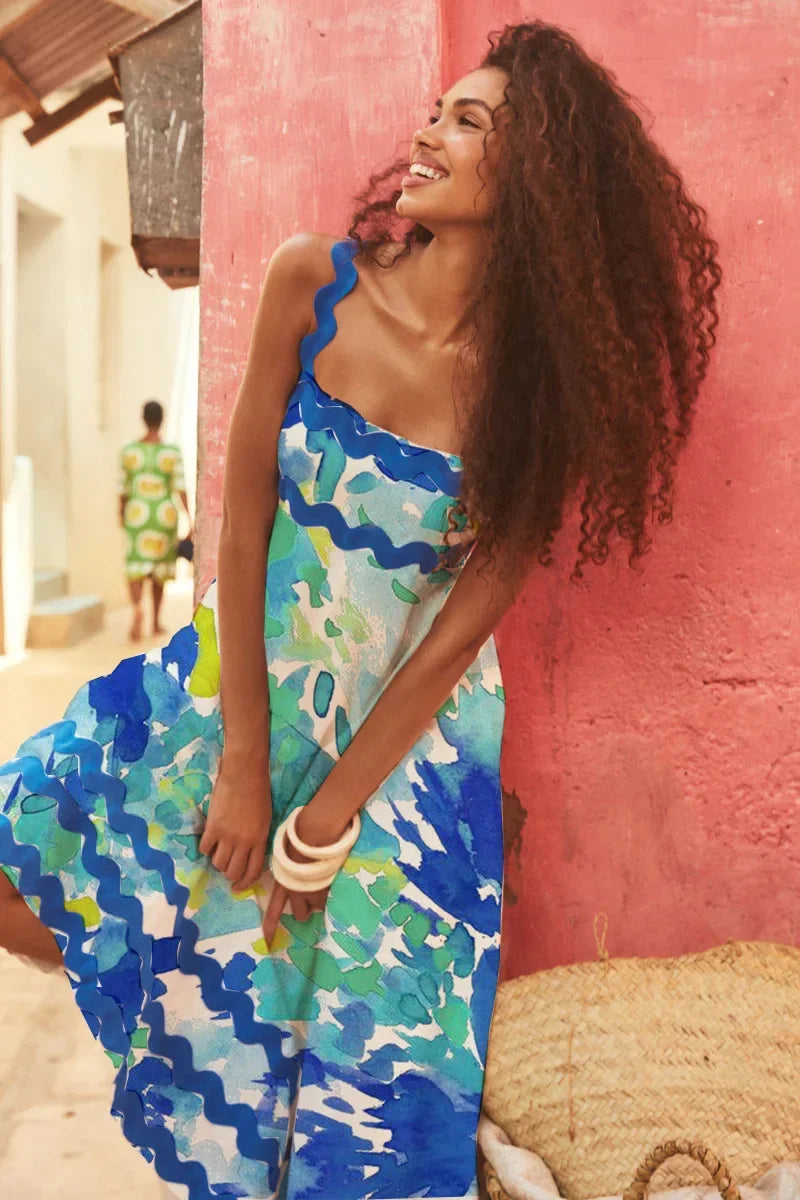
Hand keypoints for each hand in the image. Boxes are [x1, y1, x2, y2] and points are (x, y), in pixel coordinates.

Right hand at [199, 754, 270, 889]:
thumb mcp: (265, 819)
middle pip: (233, 871)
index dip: (245, 883)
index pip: (253, 871)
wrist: (244, 775)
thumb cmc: (259, 793)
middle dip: (229, 875)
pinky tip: (209, 841)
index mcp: (260, 840)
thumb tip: (249, 854)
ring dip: (217, 862)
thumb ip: (257, 839)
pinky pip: (205, 849)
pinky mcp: (212, 828)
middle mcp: (244, 842)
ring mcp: (227, 836)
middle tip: (227, 869)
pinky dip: (206, 849)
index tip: (238, 887)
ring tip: (218, 854)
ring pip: (218, 863)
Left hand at [261, 805, 349, 943]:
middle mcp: (297, 893)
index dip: (271, 927)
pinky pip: (332, 897)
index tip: (267, 941)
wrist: (317, 831)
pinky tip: (332, 874)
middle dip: (306, 907)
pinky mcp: (331, 889)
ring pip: (318, 905)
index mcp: (283, 883)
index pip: (274, 909)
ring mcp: (315, 893)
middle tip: (309, 893)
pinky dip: (332, 890)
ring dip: (320, 896)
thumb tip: (292, 869)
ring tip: (323, 878)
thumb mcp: (285, 852)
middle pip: (301, 915)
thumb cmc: (299, 835)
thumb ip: (288, 868)